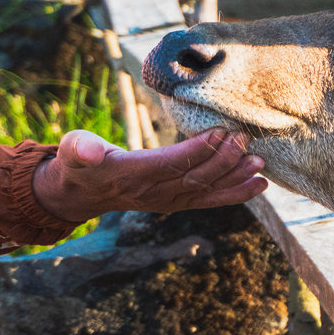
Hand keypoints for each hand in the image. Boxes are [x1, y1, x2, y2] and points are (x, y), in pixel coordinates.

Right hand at [31, 128, 266, 222]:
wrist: (82, 193)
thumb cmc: (80, 163)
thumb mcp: (73, 151)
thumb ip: (79, 148)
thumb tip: (87, 152)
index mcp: (130, 175)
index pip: (170, 164)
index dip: (196, 151)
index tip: (220, 132)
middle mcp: (153, 193)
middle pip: (195, 178)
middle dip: (223, 160)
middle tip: (244, 139)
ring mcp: (168, 201)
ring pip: (207, 191)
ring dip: (235, 178)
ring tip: (259, 163)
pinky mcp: (178, 203)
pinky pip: (210, 200)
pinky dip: (236, 193)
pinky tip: (260, 184)